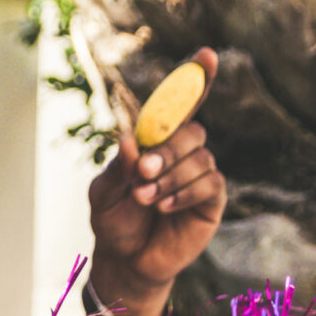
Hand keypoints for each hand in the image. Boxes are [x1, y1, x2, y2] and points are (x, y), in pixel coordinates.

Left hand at [89, 48, 225, 304]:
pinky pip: (209, 183)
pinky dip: (184, 192)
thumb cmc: (114, 221)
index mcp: (155, 142)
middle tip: (142, 173)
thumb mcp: (104, 192)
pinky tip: (164, 207)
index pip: (178, 105)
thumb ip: (118, 166)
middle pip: (192, 130)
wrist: (126, 260)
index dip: (194, 79)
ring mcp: (199, 175)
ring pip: (200, 157)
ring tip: (144, 198)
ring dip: (170, 177)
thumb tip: (129, 139)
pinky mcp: (210, 200)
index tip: (206, 55)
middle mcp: (181, 153)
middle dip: (168, 149)